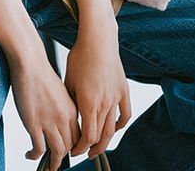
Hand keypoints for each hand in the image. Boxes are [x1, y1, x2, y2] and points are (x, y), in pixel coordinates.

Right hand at [8, 51, 79, 170]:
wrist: (29, 62)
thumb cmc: (40, 71)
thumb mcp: (58, 90)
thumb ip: (62, 105)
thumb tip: (59, 117)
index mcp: (71, 109)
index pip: (78, 135)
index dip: (74, 146)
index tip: (69, 150)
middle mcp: (63, 117)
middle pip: (70, 146)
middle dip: (64, 156)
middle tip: (58, 160)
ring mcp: (48, 122)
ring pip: (58, 151)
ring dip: (53, 163)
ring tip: (49, 166)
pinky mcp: (33, 124)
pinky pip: (38, 148)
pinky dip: (35, 156)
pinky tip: (30, 154)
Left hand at [64, 24, 131, 158]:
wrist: (98, 40)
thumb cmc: (80, 57)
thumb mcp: (69, 81)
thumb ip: (71, 103)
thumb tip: (70, 120)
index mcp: (88, 102)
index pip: (87, 136)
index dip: (80, 147)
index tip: (74, 150)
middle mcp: (104, 103)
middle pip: (101, 136)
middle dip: (91, 148)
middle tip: (85, 153)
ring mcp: (116, 98)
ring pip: (113, 128)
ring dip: (105, 141)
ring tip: (97, 147)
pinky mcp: (124, 91)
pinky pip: (125, 114)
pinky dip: (120, 125)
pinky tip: (114, 129)